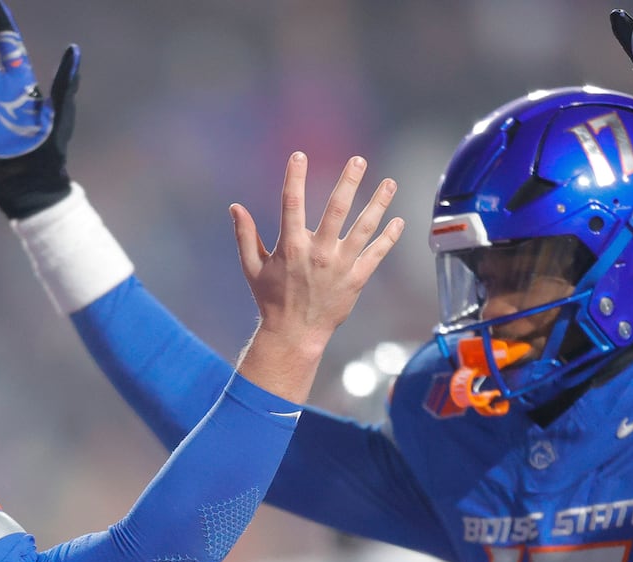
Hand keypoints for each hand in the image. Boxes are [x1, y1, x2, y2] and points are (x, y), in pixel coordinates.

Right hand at [232, 154, 403, 403]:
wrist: (294, 335)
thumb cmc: (271, 301)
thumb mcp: (252, 268)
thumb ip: (245, 236)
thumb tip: (235, 207)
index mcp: (291, 247)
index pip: (292, 204)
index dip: (295, 177)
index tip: (299, 155)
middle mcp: (318, 253)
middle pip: (337, 209)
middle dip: (349, 181)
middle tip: (358, 160)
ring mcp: (340, 266)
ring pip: (364, 228)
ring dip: (378, 203)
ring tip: (389, 183)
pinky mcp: (356, 280)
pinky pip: (376, 254)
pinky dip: (389, 237)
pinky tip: (398, 221)